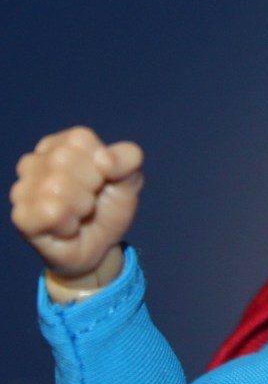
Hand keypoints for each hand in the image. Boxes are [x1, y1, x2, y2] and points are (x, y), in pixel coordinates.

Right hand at [10, 127, 142, 283]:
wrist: (103, 245)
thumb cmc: (109, 205)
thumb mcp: (130, 178)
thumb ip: (128, 159)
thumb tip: (105, 160)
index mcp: (61, 144)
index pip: (79, 138)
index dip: (101, 163)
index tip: (102, 179)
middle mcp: (35, 161)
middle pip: (65, 160)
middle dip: (90, 186)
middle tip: (90, 199)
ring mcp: (23, 189)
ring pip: (57, 187)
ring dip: (81, 207)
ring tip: (79, 213)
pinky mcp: (21, 216)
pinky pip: (50, 212)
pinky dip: (69, 224)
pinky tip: (67, 227)